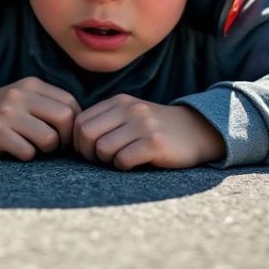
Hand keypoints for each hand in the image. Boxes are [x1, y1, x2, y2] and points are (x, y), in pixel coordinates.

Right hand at [0, 77, 81, 160]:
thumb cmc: (6, 111)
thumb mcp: (27, 97)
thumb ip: (52, 104)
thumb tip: (83, 126)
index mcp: (32, 85)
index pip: (70, 103)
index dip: (74, 123)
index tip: (66, 134)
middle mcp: (20, 95)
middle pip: (65, 119)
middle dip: (66, 138)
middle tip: (56, 145)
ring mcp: (7, 114)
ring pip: (49, 139)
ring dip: (46, 149)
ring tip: (34, 145)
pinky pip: (27, 152)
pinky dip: (26, 155)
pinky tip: (17, 148)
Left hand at [73, 94, 224, 170]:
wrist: (196, 131)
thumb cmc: (155, 129)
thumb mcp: (129, 116)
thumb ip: (104, 121)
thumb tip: (72, 139)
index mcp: (119, 102)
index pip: (80, 121)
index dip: (79, 142)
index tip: (90, 152)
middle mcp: (130, 109)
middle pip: (87, 134)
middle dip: (88, 153)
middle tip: (101, 160)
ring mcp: (143, 124)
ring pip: (103, 148)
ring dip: (107, 161)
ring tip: (120, 160)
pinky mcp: (156, 143)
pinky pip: (124, 159)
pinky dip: (124, 166)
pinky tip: (134, 164)